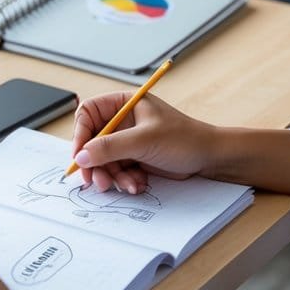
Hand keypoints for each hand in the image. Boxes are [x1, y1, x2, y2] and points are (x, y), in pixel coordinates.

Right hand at [71, 93, 215, 193]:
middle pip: (92, 141)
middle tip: (95, 180)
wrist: (209, 158)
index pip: (88, 114)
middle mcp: (121, 121)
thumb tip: (81, 156)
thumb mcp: (143, 140)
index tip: (79, 156)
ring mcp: (127, 141)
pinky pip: (117, 170)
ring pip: (103, 160)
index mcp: (122, 104)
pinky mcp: (134, 158)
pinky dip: (123, 180)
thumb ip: (110, 148)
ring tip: (125, 186)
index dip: (80, 134)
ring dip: (111, 176)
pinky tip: (137, 184)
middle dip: (95, 163)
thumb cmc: (183, 139)